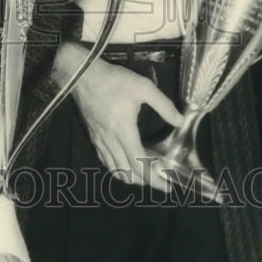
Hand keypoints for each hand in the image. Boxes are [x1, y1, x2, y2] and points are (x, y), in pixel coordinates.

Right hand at [54, 41, 183, 190]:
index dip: (154, 179)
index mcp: (124, 132)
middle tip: (159, 182)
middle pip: (127, 171)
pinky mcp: (93, 135)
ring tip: (143, 177)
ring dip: (129, 177)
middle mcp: (110, 141)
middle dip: (144, 182)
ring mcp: (99, 140)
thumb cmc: (113, 81)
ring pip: (113, 168)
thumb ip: (164, 105)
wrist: (81, 75)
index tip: (166, 186)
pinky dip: (115, 167)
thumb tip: (180, 121)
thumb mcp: (144, 88)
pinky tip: (121, 163)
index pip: (139, 164)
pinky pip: (104, 159)